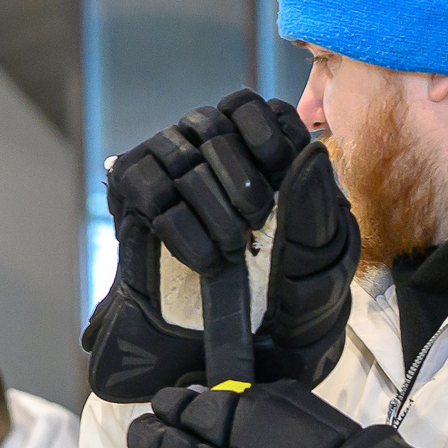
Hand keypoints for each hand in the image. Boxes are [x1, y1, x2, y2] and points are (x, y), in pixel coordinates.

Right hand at [83, 94, 357, 399]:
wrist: (227, 341)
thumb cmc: (282, 292)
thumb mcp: (314, 253)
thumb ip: (315, 202)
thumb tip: (313, 151)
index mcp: (254, 145)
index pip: (251, 107)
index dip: (266, 133)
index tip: (280, 171)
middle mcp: (205, 144)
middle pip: (214, 124)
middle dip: (241, 177)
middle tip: (256, 222)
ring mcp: (165, 164)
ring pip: (183, 158)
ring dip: (215, 210)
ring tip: (233, 251)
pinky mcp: (132, 193)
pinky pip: (150, 190)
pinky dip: (183, 229)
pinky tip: (206, 261)